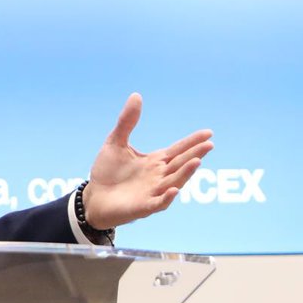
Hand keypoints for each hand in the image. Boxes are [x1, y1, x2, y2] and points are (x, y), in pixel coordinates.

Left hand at [82, 93, 212, 229]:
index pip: (178, 150)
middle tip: (209, 144)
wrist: (93, 197)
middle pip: (180, 164)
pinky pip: (158, 203)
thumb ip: (127, 122)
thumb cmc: (107, 172)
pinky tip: (173, 189)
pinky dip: (166, 197)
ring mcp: (153, 192)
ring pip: (174, 182)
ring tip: (196, 161)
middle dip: (195, 154)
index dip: (192, 142)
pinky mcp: (143, 207)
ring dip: (185, 173)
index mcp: (155, 162)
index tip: (208, 133)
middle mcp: (159, 176)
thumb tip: (136, 95)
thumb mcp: (115, 143)